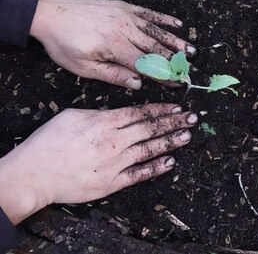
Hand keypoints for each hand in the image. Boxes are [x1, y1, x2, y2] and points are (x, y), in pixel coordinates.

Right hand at [0, 103, 196, 224]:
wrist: (34, 174)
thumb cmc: (48, 143)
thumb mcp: (72, 116)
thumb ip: (100, 113)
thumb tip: (119, 113)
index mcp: (104, 122)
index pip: (140, 113)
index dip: (161, 109)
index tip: (177, 106)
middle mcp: (113, 142)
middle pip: (150, 129)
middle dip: (173, 122)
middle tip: (192, 117)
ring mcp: (114, 164)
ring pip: (149, 149)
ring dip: (170, 142)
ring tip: (187, 135)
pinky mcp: (111, 183)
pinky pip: (139, 174)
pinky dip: (156, 167)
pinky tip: (170, 162)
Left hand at [29, 0, 195, 88]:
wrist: (50, 13)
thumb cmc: (63, 44)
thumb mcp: (82, 67)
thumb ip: (112, 75)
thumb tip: (138, 83)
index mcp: (114, 47)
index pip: (146, 65)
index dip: (164, 75)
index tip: (178, 83)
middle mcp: (124, 29)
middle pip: (156, 48)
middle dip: (176, 60)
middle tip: (191, 70)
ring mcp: (126, 16)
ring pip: (157, 30)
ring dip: (176, 41)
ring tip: (192, 50)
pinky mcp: (124, 7)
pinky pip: (149, 13)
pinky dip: (164, 19)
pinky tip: (178, 24)